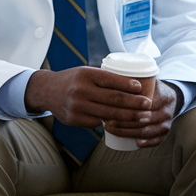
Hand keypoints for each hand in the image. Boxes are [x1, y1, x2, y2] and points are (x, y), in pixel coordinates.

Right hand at [25, 67, 151, 127]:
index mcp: (85, 74)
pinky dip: (109, 123)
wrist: (47, 91)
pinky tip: (121, 123)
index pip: (110, 80)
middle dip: (134, 103)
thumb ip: (104, 78)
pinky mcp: (74, 119)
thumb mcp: (86, 72)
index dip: (127, 84)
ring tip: (142, 117)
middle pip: (113, 99)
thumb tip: (134, 84)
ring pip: (108, 114)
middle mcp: (80, 90)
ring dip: (128, 117)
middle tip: (148, 105)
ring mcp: (77, 106)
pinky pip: (97, 123)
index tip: (141, 88)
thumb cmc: (73, 80)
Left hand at [104, 79, 179, 146]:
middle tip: (107, 122)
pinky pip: (157, 140)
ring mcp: (168, 123)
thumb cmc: (153, 88)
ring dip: (129, 133)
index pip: (145, 104)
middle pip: (144, 119)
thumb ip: (135, 78)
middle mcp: (167, 111)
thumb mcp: (149, 80)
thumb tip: (109, 72)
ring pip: (147, 131)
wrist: (170, 98)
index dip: (127, 108)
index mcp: (164, 96)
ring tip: (112, 130)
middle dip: (124, 122)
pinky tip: (136, 143)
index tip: (110, 107)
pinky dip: (147, 143)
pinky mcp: (165, 132)